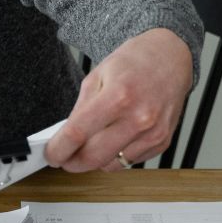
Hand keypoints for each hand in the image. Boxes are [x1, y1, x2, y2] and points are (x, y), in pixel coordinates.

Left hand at [45, 28, 194, 171]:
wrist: (170, 58)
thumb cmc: (133, 64)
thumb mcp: (97, 76)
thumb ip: (80, 110)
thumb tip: (65, 140)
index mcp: (118, 96)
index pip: (78, 133)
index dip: (59, 149)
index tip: (51, 154)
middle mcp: (139, 117)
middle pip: (93, 157)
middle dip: (72, 163)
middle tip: (65, 158)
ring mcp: (153, 133)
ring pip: (111, 164)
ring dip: (96, 159)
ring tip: (94, 141)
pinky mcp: (162, 142)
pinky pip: (130, 161)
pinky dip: (117, 154)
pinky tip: (118, 136)